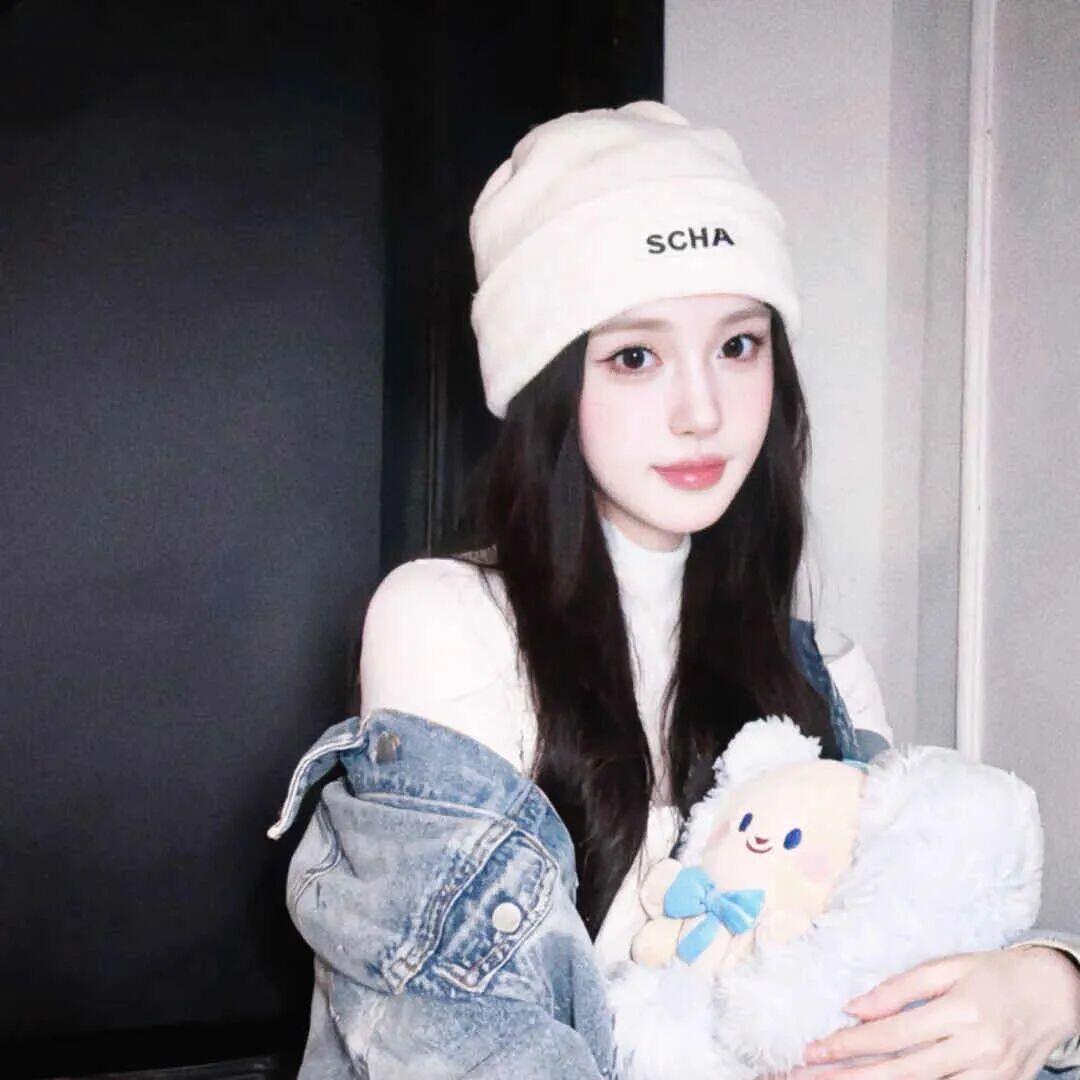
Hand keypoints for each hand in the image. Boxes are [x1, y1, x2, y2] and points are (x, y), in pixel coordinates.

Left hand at [785, 946, 1079, 1078]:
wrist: (1056, 993)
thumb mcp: (947, 966)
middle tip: (808, 1077)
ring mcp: (992, 1075)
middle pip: (901, 1072)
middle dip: (850, 1078)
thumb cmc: (996, 973)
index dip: (848, 1044)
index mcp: (960, 1011)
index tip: (813, 1050)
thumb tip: (854, 1007)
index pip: (892, 1035)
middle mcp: (976, 1048)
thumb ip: (899, 988)